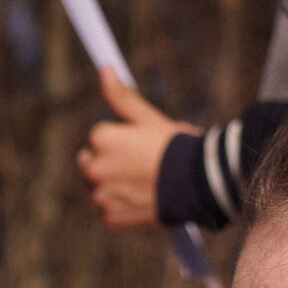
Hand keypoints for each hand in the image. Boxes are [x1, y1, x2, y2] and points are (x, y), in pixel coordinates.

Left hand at [74, 67, 194, 229]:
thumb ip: (121, 96)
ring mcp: (101, 196)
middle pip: (91, 161)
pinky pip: (109, 209)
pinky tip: (142, 198)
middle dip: (109, 161)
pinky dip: (121, 206)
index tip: (143, 144)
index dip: (123, 138)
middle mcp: (94, 168)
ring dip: (113, 184)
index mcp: (101, 139)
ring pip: (99, 187)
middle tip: (140, 164)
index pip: (100, 135)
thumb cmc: (175, 146)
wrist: (197, 184)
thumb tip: (105, 69)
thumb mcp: (147, 116)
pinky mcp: (111, 217)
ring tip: (142, 182)